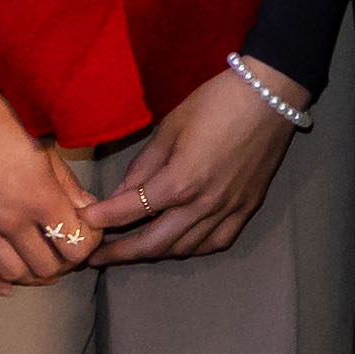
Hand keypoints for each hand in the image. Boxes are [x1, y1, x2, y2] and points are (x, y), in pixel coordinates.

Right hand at [0, 84, 120, 288]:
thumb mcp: (43, 147)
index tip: (88, 234)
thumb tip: (87, 209)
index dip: (88, 244)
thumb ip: (66, 184)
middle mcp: (12, 221)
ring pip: (13, 273)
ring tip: (42, 269)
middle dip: (63, 263)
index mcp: (40, 197)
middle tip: (64, 252)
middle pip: (46, 265)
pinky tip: (5, 285)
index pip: (76, 243)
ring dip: (33, 277)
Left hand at [82, 65, 299, 265]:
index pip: (129, 211)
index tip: (84, 222)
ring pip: (182, 249)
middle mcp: (202, 206)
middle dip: (120, 253)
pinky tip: (178, 242)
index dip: (102, 219)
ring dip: (153, 251)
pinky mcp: (246, 211)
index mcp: (180, 182)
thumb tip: (119, 195)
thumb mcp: (170, 128)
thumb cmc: (215, 103)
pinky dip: (190, 248)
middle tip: (97, 256)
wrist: (270, 97)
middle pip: (153, 243)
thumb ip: (143, 167)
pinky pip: (214, 244)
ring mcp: (227, 212)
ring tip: (132, 247)